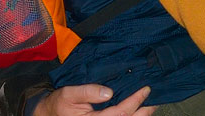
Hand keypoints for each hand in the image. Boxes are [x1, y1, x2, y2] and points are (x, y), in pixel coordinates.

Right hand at [34, 85, 155, 115]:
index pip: (121, 112)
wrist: (48, 114)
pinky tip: (140, 110)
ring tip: (152, 104)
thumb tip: (109, 92)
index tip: (146, 90)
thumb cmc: (59, 104)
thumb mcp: (68, 94)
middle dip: (145, 112)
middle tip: (156, 100)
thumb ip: (87, 92)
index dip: (136, 101)